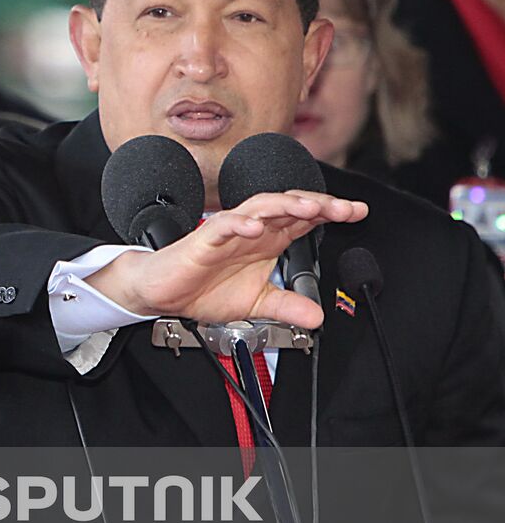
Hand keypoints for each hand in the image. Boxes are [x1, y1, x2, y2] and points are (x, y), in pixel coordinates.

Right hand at [88, 190, 367, 327]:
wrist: (163, 295)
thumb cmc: (203, 290)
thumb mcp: (256, 304)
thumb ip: (287, 306)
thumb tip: (318, 318)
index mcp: (266, 240)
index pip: (304, 219)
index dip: (331, 212)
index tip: (358, 213)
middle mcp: (252, 230)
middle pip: (289, 206)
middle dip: (318, 204)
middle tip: (344, 209)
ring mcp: (229, 231)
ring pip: (260, 207)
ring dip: (285, 205)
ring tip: (309, 207)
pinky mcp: (204, 239)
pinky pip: (224, 225)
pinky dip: (239, 224)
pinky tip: (255, 227)